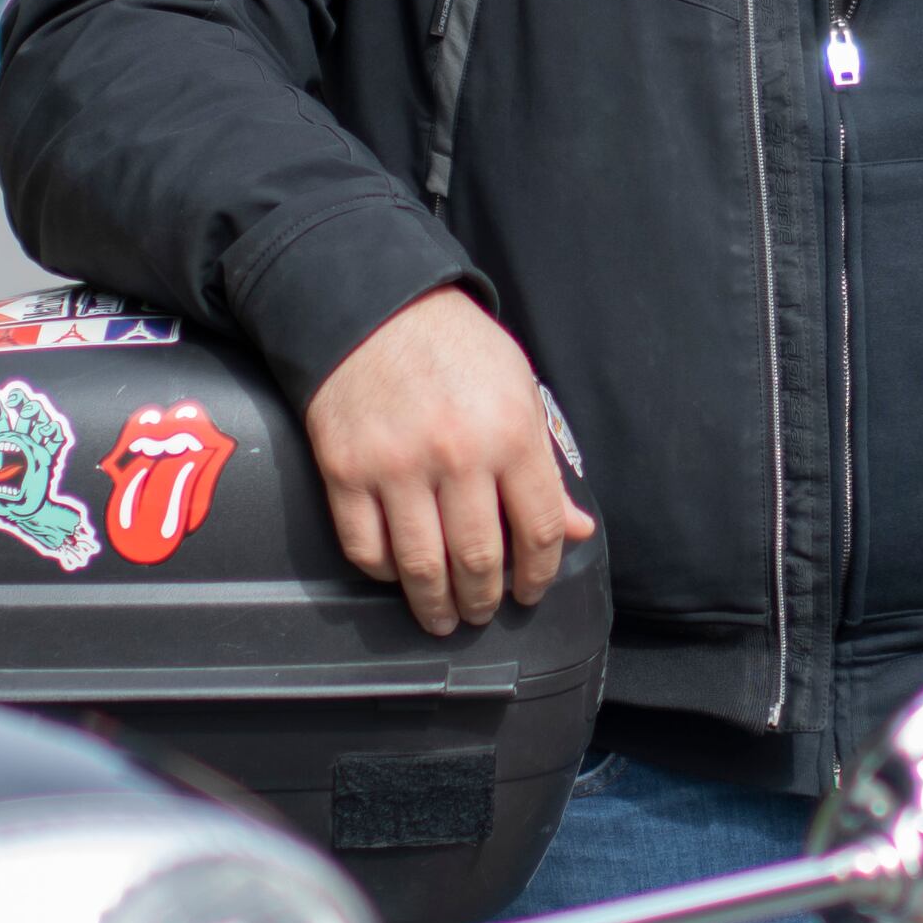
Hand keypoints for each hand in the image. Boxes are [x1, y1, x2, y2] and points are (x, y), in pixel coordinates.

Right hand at [304, 287, 595, 635]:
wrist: (370, 305)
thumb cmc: (455, 346)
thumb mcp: (519, 390)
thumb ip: (545, 465)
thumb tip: (577, 531)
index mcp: (510, 433)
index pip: (539, 530)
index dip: (540, 573)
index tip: (532, 590)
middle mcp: (457, 455)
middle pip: (480, 560)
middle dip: (485, 600)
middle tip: (481, 613)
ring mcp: (396, 467)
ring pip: (421, 567)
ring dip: (435, 604)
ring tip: (441, 617)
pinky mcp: (345, 471)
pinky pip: (365, 548)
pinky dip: (383, 572)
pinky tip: (397, 574)